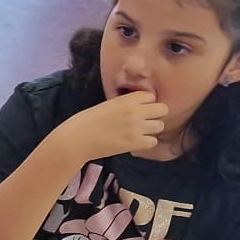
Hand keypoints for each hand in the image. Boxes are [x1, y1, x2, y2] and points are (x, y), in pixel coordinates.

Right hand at [53, 90, 167, 160]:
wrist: (76, 139)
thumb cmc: (86, 121)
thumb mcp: (107, 105)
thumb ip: (124, 105)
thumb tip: (137, 108)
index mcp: (126, 100)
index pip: (150, 96)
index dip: (146, 103)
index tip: (138, 108)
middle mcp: (135, 112)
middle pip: (162, 109)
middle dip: (155, 114)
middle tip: (145, 121)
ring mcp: (136, 128)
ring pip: (160, 126)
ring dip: (151, 129)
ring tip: (139, 132)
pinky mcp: (134, 144)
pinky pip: (153, 141)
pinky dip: (146, 142)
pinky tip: (136, 142)